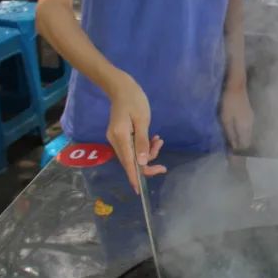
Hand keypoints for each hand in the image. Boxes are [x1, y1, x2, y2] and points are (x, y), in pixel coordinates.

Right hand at [105, 71, 164, 191]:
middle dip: (148, 161)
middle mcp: (115, 141)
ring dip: (148, 151)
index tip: (140, 190)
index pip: (128, 163)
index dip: (135, 177)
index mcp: (120, 137)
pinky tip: (152, 138)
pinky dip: (143, 146)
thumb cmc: (134, 100)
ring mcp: (116, 139)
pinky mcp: (120, 136)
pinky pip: (132, 147)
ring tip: (158, 140)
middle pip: (131, 161)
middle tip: (162, 157)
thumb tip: (143, 162)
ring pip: (133, 155)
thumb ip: (142, 142)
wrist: (121, 87)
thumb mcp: (142, 120)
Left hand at [220, 82, 253, 150]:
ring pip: (247, 135)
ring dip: (241, 142)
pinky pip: (246, 129)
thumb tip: (235, 148)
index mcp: (245, 128)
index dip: (239, 154)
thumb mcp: (226, 120)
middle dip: (241, 149)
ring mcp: (251, 119)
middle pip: (247, 141)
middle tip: (232, 156)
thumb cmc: (229, 102)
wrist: (237, 85)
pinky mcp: (249, 115)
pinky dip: (242, 135)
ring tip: (233, 147)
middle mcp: (251, 125)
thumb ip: (231, 134)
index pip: (244, 146)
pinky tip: (236, 134)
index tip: (233, 161)